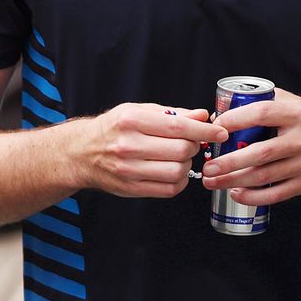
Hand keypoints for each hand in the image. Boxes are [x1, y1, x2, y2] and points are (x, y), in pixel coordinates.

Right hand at [69, 104, 226, 198]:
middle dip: (194, 146)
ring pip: (178, 171)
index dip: (204, 131)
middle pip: (181, 150)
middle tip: (190, 143)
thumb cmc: (112, 129)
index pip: (178, 127)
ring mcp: (129, 169)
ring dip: (187, 164)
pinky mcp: (131, 188)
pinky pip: (169, 188)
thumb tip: (202, 116)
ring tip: (179, 157)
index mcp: (131, 121)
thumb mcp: (137, 111)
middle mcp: (128, 145)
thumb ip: (172, 114)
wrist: (81, 153)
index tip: (219, 132)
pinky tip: (173, 171)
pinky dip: (179, 180)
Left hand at [203, 88, 300, 204]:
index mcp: (298, 115)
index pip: (261, 113)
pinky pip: (276, 194)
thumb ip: (266, 102)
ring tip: (212, 181)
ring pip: (264, 176)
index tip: (215, 128)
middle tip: (207, 166)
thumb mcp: (297, 104)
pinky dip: (254, 197)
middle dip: (228, 161)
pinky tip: (237, 194)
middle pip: (258, 152)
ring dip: (233, 181)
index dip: (234, 120)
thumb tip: (226, 109)